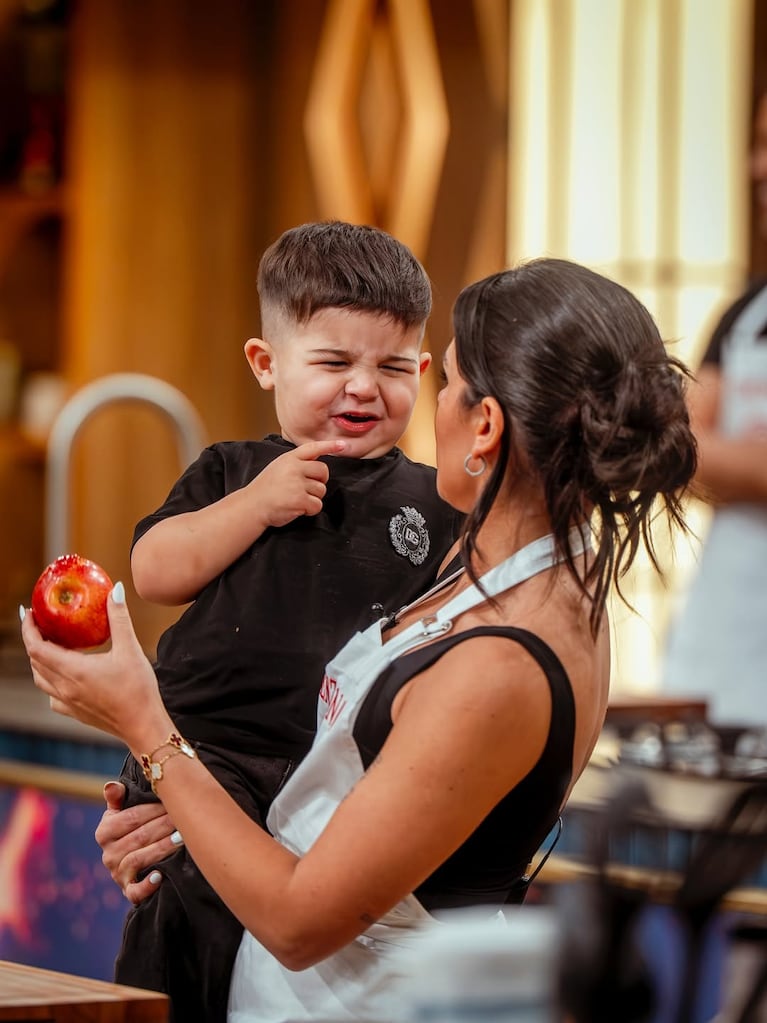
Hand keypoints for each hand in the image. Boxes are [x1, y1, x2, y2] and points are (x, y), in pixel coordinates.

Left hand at [20, 582, 173, 750]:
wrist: (143, 725)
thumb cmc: (138, 689)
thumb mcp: (130, 649)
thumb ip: (119, 618)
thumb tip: (114, 590)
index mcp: (73, 670)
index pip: (36, 647)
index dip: (28, 628)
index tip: (28, 613)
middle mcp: (64, 688)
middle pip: (35, 661)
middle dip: (33, 639)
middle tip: (41, 623)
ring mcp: (68, 702)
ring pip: (40, 679)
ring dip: (40, 660)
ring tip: (51, 645)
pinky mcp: (75, 712)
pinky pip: (52, 695)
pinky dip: (51, 681)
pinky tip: (65, 675)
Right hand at [97, 781, 182, 904]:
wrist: (134, 862)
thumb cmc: (132, 828)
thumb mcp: (121, 812)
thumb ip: (117, 797)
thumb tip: (111, 786)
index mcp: (104, 832)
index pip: (130, 818)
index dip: (152, 809)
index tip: (172, 801)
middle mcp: (108, 854)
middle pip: (138, 837)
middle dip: (163, 826)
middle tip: (184, 817)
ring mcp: (117, 874)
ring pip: (139, 859)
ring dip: (161, 848)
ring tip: (181, 838)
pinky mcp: (128, 891)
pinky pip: (135, 892)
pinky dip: (146, 886)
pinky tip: (159, 877)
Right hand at [249, 439, 344, 527]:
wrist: (252, 506)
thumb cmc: (266, 489)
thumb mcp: (279, 467)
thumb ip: (297, 463)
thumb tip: (317, 458)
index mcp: (289, 458)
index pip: (313, 448)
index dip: (329, 446)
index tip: (343, 445)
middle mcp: (294, 468)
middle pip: (323, 471)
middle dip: (320, 482)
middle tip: (306, 488)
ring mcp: (297, 483)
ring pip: (321, 490)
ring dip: (313, 498)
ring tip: (296, 499)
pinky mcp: (299, 499)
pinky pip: (317, 505)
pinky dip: (310, 510)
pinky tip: (298, 508)